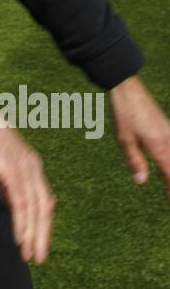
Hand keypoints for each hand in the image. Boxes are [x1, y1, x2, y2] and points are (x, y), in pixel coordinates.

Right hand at [0, 98, 54, 263]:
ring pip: (35, 208)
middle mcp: (33, 168)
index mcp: (32, 167)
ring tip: (29, 255)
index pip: (44, 202)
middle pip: (44, 208)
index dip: (43, 225)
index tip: (39, 245)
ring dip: (33, 234)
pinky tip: (20, 238)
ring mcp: (24, 168)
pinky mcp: (11, 169)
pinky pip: (21, 200)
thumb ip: (7, 184)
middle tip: (39, 258)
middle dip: (43, 235)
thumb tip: (11, 204)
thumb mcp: (0, 163)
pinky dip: (22, 221)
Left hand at [110, 75, 169, 201]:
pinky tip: (167, 165)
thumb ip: (135, 161)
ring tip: (168, 188)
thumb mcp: (124, 140)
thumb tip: (141, 182)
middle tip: (169, 199)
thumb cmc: (124, 114)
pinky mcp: (168, 128)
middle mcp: (169, 140)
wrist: (128, 89)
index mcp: (159, 146)